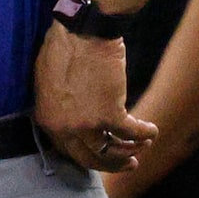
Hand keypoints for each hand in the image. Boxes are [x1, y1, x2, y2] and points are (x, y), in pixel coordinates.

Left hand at [34, 23, 155, 172]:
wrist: (81, 33)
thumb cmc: (64, 49)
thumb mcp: (50, 83)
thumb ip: (60, 104)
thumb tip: (73, 112)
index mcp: (47, 120)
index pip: (66, 150)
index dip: (86, 154)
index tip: (100, 155)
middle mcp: (64, 128)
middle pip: (88, 158)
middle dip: (110, 164)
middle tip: (127, 164)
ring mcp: (85, 124)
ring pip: (110, 151)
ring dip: (129, 152)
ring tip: (142, 148)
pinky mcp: (109, 114)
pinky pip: (130, 133)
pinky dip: (144, 134)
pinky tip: (152, 131)